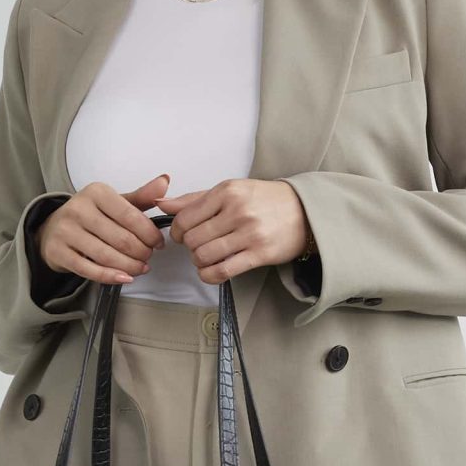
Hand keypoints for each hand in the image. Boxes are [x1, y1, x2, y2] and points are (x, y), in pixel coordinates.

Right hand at [35, 174, 171, 286]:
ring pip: (107, 256)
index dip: (149, 233)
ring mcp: (66, 231)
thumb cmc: (89, 215)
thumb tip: (164, 182)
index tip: (158, 242)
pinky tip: (124, 277)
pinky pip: (89, 270)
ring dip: (130, 267)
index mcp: (96, 192)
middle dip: (141, 252)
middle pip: (121, 239)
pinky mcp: (58, 252)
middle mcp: (78, 209)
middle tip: (148, 256)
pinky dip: (110, 277)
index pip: (131, 215)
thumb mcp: (115, 202)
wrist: (53, 229)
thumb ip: (141, 196)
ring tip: (140, 268)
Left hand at [160, 179, 312, 284]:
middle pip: (192, 239)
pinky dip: (210, 275)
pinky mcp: (259, 254)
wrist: (304, 211)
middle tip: (199, 246)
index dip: (177, 232)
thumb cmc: (264, 200)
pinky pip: (222, 271)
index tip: (183, 236)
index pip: (184, 218)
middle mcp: (237, 210)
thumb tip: (160, 205)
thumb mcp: (230, 190)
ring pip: (204, 256)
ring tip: (207, 258)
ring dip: (199, 262)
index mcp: (227, 191)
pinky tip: (212, 271)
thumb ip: (194, 199)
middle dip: (190, 247)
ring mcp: (249, 233)